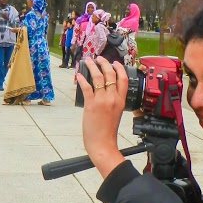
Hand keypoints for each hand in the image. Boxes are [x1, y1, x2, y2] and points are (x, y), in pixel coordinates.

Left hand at [77, 57, 128, 177]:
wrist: (103, 144)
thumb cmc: (108, 132)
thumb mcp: (116, 114)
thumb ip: (113, 102)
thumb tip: (106, 93)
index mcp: (121, 101)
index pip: (123, 79)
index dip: (119, 68)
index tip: (114, 63)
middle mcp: (113, 98)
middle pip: (110, 74)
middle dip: (104, 63)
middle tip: (99, 58)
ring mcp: (102, 100)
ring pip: (98, 77)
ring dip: (92, 66)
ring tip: (88, 61)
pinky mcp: (91, 104)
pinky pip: (86, 87)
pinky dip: (82, 79)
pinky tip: (79, 75)